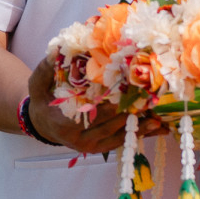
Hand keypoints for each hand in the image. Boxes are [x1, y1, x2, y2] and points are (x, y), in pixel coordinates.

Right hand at [23, 58, 163, 154]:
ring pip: (120, 135)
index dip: (111, 103)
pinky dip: (141, 134)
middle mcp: (79, 139)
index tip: (128, 90)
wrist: (43, 123)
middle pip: (111, 123)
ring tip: (161, 113)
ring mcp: (91, 146)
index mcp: (64, 123)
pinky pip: (123, 141)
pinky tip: (160, 127)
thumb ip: (46, 69)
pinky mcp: (101, 148)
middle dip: (131, 109)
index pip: (92, 113)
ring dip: (141, 124)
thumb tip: (58, 49)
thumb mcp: (38, 83)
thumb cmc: (43, 100)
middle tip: (152, 96)